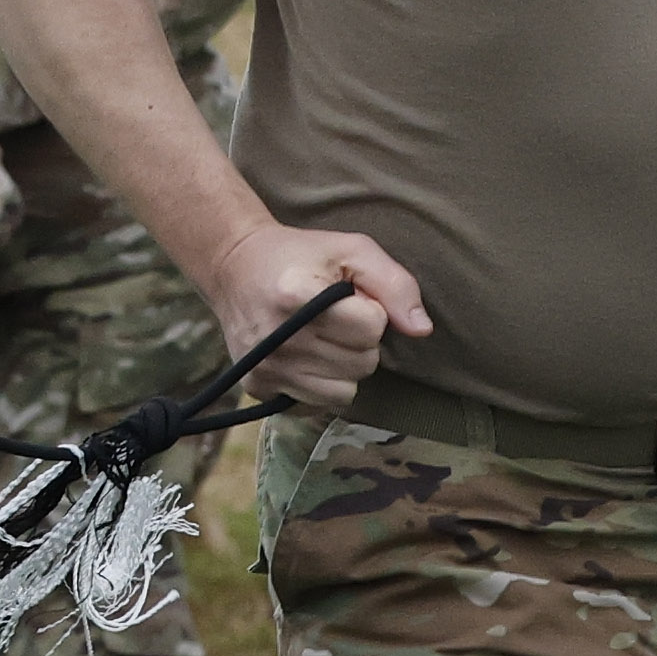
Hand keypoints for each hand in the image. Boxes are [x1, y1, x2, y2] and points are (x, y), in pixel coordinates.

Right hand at [203, 219, 424, 414]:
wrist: (234, 268)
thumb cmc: (301, 256)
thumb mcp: (352, 251)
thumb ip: (395, 284)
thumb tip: (422, 330)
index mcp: (297, 295)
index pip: (373, 328)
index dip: (370, 309)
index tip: (347, 296)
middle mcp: (278, 338)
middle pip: (363, 363)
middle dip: (360, 340)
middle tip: (335, 316)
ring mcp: (266, 368)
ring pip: (346, 392)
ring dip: (344, 366)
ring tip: (322, 337)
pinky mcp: (258, 387)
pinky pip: (318, 405)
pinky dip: (321, 384)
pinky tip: (306, 356)